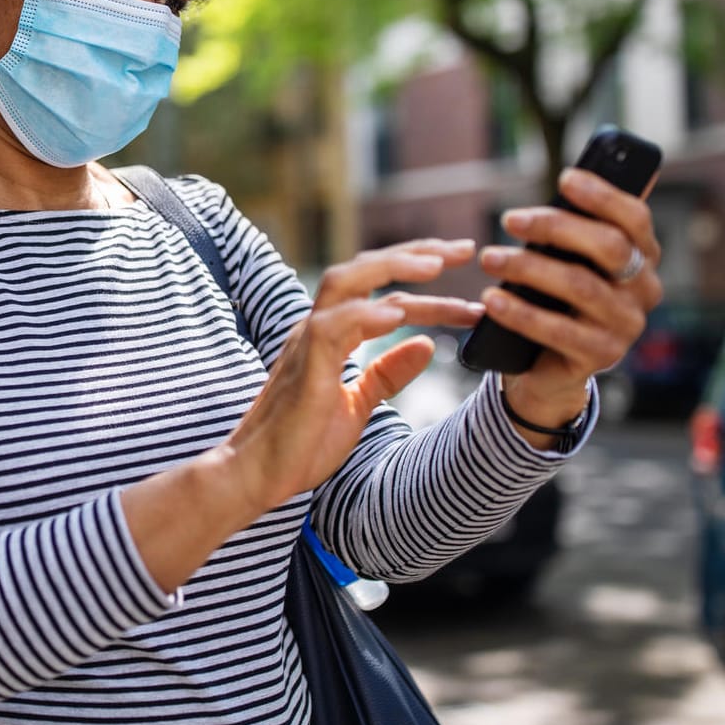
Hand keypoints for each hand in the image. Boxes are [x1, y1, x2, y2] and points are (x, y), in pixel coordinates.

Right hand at [223, 239, 483, 513]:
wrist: (260, 474)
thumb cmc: (302, 441)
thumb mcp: (358, 404)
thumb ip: (388, 373)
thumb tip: (427, 346)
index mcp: (331, 334)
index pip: (382, 292)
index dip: (423, 280)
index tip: (464, 272)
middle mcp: (318, 327)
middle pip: (364, 269)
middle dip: (414, 254)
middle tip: (464, 250)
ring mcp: (307, 341)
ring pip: (346, 282)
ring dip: (392, 268)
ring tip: (437, 266)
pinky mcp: (304, 364)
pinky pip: (332, 326)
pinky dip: (365, 314)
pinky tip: (399, 313)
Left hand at [478, 168, 664, 428]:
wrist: (545, 365)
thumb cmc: (555, 299)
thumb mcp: (567, 261)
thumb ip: (574, 230)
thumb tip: (572, 180)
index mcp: (642, 257)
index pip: (635, 219)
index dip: (603, 196)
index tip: (564, 178)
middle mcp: (644, 290)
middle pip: (609, 247)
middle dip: (556, 227)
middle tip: (509, 219)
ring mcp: (626, 326)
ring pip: (581, 286)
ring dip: (529, 267)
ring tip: (489, 258)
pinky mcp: (601, 356)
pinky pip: (559, 330)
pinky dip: (521, 313)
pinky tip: (492, 300)